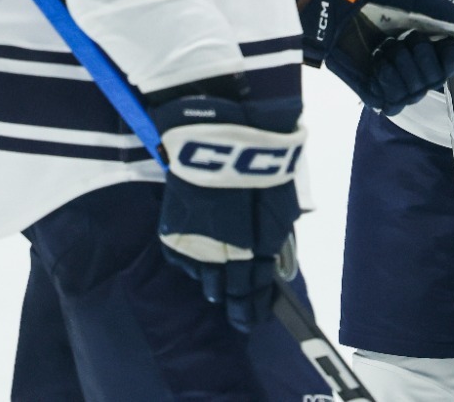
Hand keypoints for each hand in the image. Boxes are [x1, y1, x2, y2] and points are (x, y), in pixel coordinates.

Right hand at [155, 93, 304, 331]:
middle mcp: (222, 253)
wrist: (223, 135)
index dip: (251, 307)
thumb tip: (269, 259)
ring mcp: (195, 242)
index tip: (252, 319)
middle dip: (233, 302)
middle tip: (238, 313)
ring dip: (211, 283)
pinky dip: (189, 264)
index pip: (251, 290)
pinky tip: (195, 264)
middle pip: (225, 290)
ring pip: (201, 277)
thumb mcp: (280, 205)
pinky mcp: (173, 228)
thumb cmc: (260, 163)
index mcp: (253, 248)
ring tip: (216, 290)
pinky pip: (180, 259)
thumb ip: (274, 238)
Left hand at [302, 0, 453, 113]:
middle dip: (423, 62)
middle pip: (436, 80)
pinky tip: (379, 66)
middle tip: (404, 41)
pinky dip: (390, 87)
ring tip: (386, 51)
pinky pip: (392, 104)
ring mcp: (390, 73)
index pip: (452, 60)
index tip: (440, 43)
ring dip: (405, 72)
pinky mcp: (370, 86)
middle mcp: (411, 56)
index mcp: (426, 33)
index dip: (449, 58)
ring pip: (416, 94)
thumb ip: (444, 8)